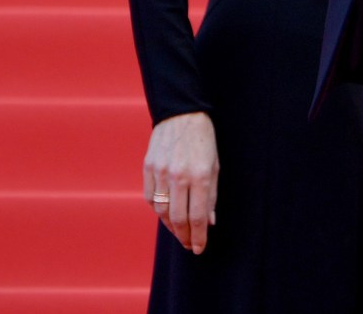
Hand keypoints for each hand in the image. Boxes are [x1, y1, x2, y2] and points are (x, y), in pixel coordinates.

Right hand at [144, 111, 217, 253]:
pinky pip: (151, 198)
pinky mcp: (148, 167)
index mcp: (199, 175)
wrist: (182, 114)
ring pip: (161, 211)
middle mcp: (178, 175)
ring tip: (179, 232)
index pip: (198, 216)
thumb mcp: (214, 166)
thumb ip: (211, 195)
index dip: (199, 236)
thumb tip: (209, 222)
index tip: (199, 248)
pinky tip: (166, 214)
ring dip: (170, 226)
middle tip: (189, 244)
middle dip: (184, 236)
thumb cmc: (203, 141)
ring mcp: (160, 171)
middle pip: (178, 218)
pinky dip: (158, 210)